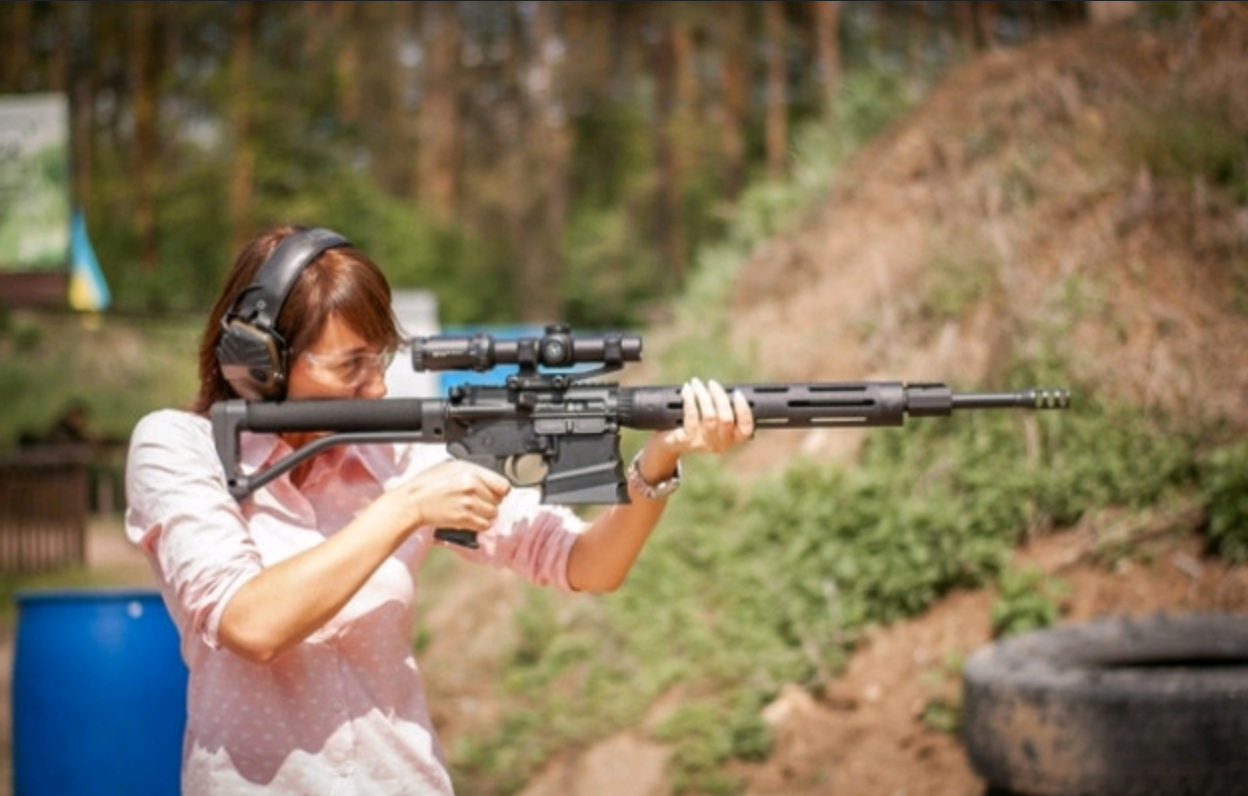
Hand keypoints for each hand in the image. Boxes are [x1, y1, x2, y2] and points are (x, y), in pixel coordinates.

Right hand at [385, 459, 511, 532]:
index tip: (495, 492)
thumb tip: (490, 479)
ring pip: (493, 514)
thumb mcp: (452, 466)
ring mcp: (468, 504)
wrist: (412, 502)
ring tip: (472, 510)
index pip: (503, 485)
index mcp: (471, 472)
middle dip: (490, 502)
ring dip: (485, 514)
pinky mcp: (464, 519)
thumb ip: (473, 472)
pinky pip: (484, 525)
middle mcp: (472, 487)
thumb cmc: (428, 484)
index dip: (500, 490)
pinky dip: (479, 524)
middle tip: (477, 501)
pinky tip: (470, 518)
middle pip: (498, 500)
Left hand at [657, 378, 754, 456]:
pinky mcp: (687, 440)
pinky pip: (691, 416)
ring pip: (709, 416)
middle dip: (719, 396)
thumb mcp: (713, 420)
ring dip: (703, 395)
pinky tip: (687, 390)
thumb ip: (722, 408)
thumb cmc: (696, 424)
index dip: (743, 410)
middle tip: (712, 383)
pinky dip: (690, 399)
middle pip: (726, 418)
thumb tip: (723, 387)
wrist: (670, 441)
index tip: (737, 392)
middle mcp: (720, 444)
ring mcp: (703, 443)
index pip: (746, 428)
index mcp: (731, 439)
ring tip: (696, 383)